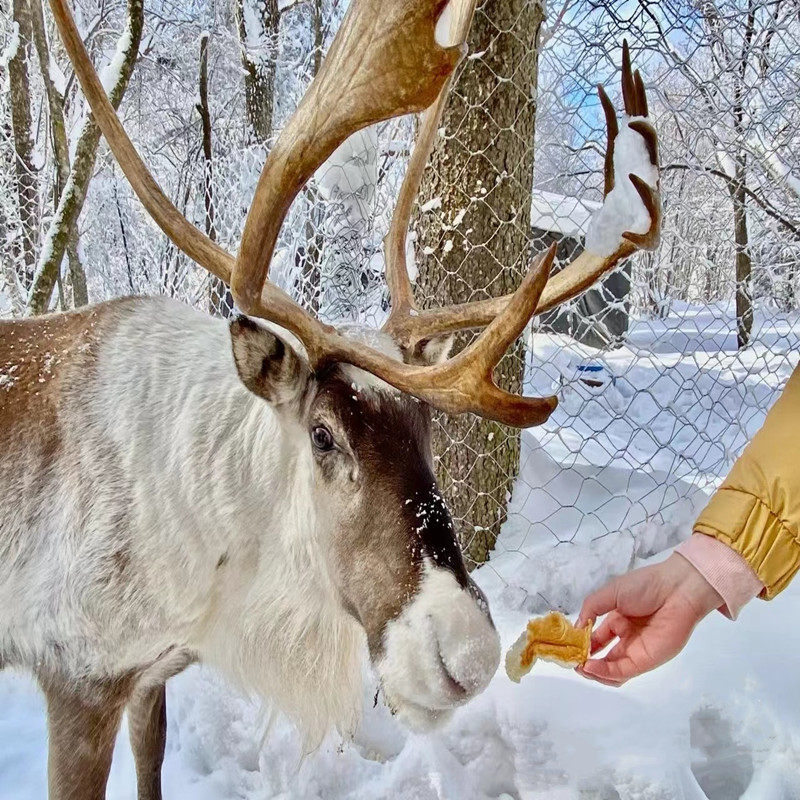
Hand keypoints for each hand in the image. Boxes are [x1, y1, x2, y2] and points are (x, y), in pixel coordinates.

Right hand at [575, 553, 722, 685]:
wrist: (676, 589)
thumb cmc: (644, 586)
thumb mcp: (610, 593)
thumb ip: (591, 609)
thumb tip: (576, 628)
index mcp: (618, 621)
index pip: (596, 639)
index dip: (581, 644)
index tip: (567, 646)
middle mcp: (626, 639)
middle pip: (603, 658)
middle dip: (585, 661)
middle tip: (571, 660)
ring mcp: (636, 651)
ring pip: (611, 671)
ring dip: (593, 672)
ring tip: (580, 667)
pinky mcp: (646, 661)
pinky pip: (622, 671)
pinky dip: (605, 673)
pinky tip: (590, 667)